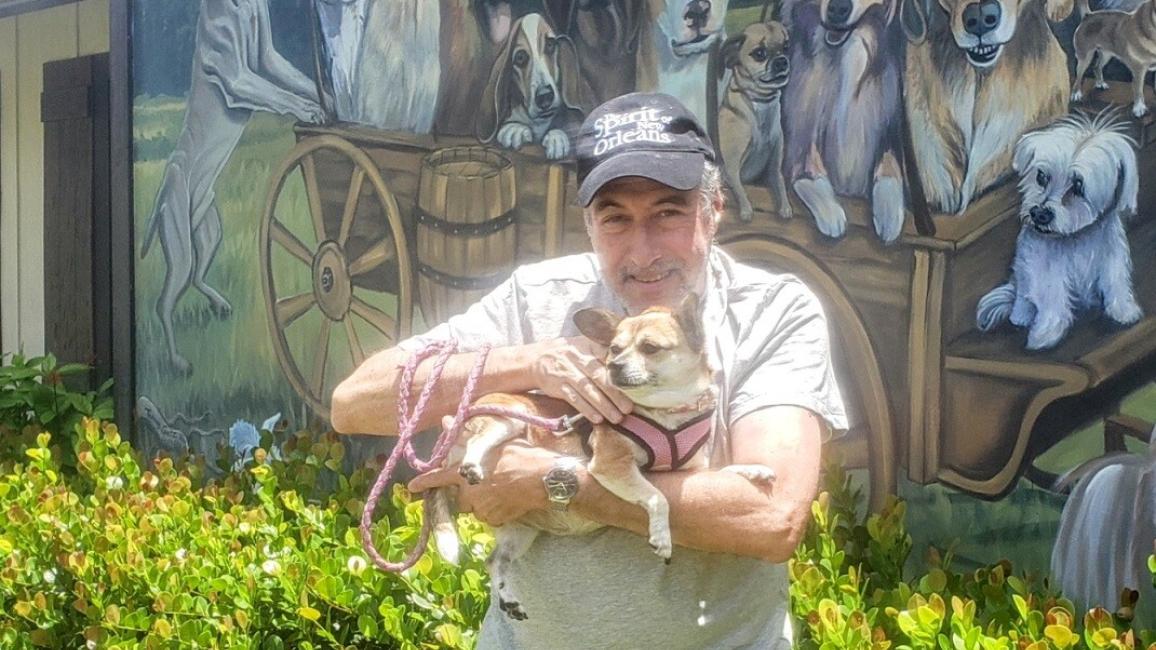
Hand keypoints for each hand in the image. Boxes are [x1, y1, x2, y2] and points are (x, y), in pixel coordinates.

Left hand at [408, 443, 558, 526]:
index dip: (424, 482)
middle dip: (467, 492)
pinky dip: (495, 510)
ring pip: (475, 507)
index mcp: (465, 472)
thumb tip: (447, 419)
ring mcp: (481, 508)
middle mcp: (468, 493)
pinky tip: (509, 498)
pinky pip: (490, 516)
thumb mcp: (492, 441)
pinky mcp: (494, 519)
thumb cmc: (519, 454)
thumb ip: (465, 435)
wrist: (543, 477)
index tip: (412, 487)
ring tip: (501, 488)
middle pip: (459, 497)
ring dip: (482, 501)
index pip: (438, 477)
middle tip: (485, 482)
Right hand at [530, 337, 632, 423]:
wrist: (536, 359)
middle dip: (615, 394)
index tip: (633, 387)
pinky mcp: (557, 385)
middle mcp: (577, 357)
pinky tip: (597, 418)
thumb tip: (627, 366)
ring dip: (603, 406)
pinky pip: (574, 398)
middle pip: (599, 377)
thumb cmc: (568, 355)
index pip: (607, 359)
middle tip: (628, 408)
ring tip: (616, 418)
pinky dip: (586, 409)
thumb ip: (602, 353)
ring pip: (587, 390)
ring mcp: (566, 371)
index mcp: (588, 346)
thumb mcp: (583, 346)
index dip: (619, 374)